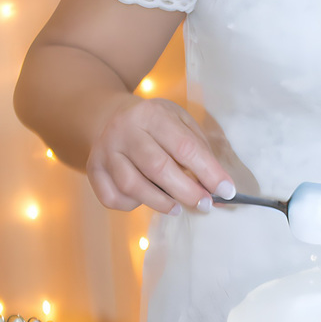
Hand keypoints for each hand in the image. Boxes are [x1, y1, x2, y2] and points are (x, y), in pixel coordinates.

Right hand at [86, 95, 234, 213]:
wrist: (109, 116)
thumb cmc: (155, 124)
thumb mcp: (179, 122)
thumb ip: (198, 151)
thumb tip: (218, 187)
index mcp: (151, 114)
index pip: (184, 147)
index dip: (208, 172)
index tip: (227, 191)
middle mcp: (124, 130)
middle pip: (158, 168)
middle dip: (187, 192)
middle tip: (205, 205)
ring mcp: (105, 151)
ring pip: (133, 186)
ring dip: (161, 202)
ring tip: (178, 207)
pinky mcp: (93, 170)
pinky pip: (113, 197)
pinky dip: (133, 205)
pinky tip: (146, 199)